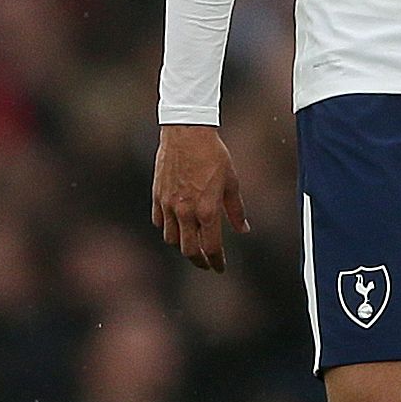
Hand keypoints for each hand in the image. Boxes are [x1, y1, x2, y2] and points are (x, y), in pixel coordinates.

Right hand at [151, 124, 247, 271]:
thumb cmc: (213, 155)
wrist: (187, 133)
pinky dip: (167, 228)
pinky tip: (175, 227)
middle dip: (198, 261)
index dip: (216, 261)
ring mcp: (168, 204)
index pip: (211, 247)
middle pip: (188, 250)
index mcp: (207, 210)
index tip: (220, 268)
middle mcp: (185, 211)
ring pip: (170, 238)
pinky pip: (158, 221)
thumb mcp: (232, 182)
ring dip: (182, 246)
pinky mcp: (157, 195)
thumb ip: (235, 210)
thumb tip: (243, 230)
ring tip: (192, 246)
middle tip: (206, 264)